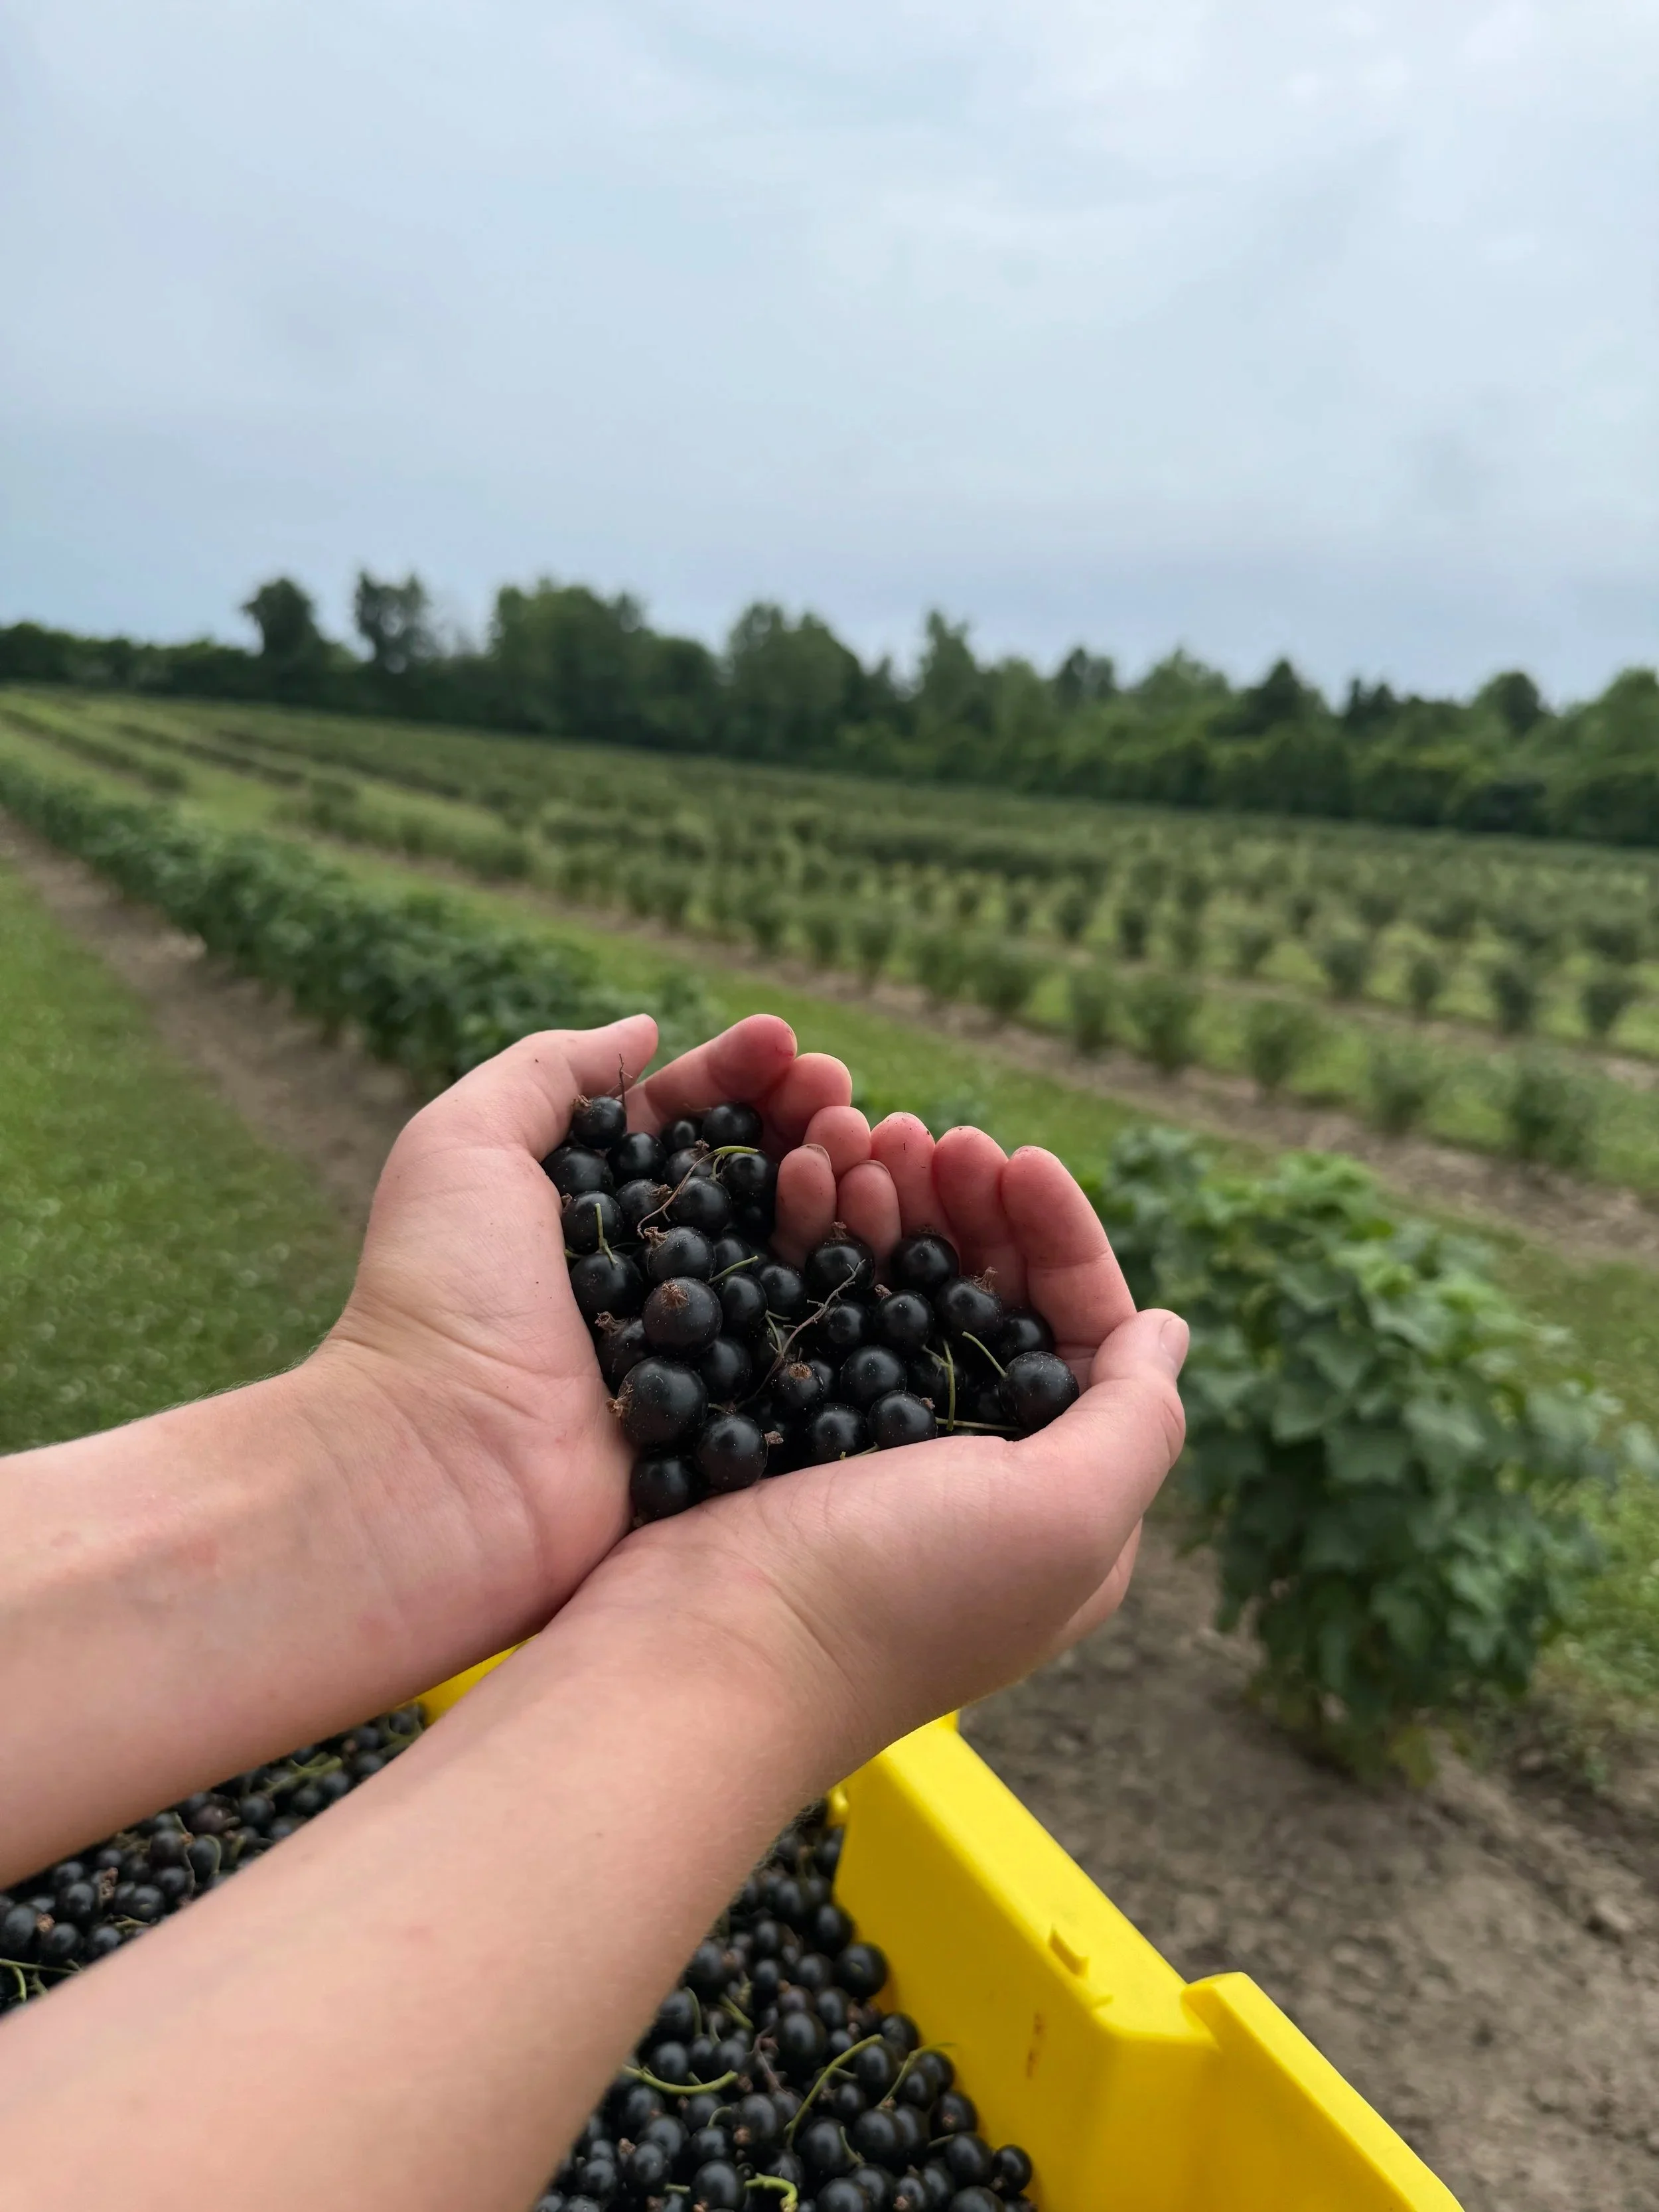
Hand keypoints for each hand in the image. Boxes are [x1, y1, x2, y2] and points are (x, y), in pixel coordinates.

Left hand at [318, 1012, 853, 1667]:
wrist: (442, 1461)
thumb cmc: (440, 1294)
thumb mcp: (463, 1144)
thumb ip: (548, 1072)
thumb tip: (644, 1029)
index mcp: (590, 1211)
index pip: (683, 1127)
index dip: (737, 1078)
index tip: (788, 1042)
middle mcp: (648, 1276)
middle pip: (752, 1185)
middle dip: (804, 1125)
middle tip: (843, 1095)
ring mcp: (695, 1351)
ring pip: (794, 1258)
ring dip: (838, 1192)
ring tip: (862, 1152)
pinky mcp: (731, 1423)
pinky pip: (811, 1352)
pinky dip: (853, 1288)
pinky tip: (880, 1235)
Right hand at [572, 1115, 1188, 1785]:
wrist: (700, 1655)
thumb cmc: (897, 1593)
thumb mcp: (1063, 1519)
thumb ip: (1137, 1422)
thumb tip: (1167, 1332)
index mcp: (1061, 1505)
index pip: (1087, 1337)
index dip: (1062, 1238)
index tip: (1018, 1158)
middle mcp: (976, 1479)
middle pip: (992, 1305)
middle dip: (971, 1207)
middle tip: (930, 1135)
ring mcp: (875, 1459)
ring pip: (902, 1296)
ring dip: (894, 1207)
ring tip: (862, 1136)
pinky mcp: (789, 1438)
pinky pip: (822, 1312)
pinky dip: (823, 1241)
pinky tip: (805, 1180)